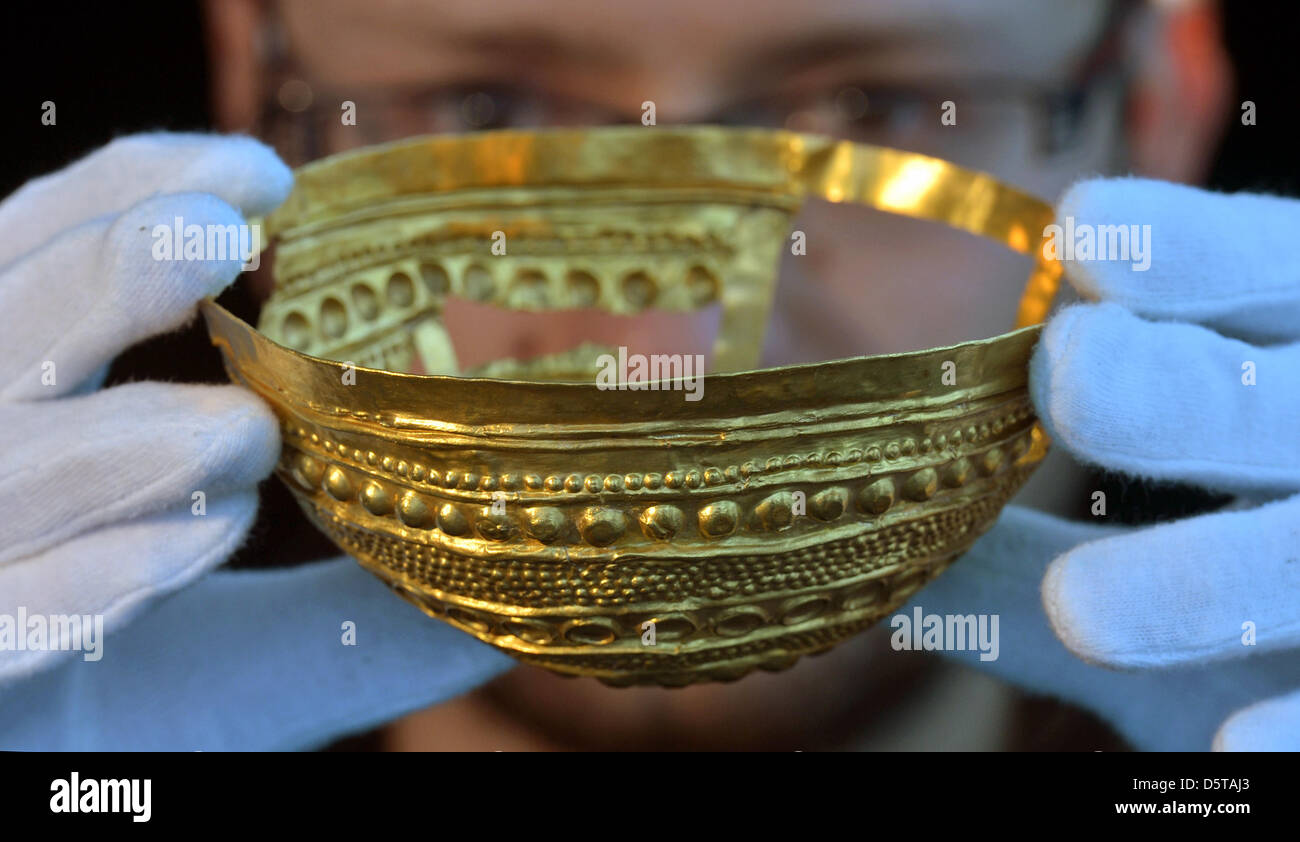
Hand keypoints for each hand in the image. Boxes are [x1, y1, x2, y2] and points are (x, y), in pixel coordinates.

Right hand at [0, 134, 512, 748]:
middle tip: (225, 241)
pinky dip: (88, 577)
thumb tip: (525, 583)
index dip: (130, 189)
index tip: (263, 178)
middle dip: (106, 268)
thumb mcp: (259, 650)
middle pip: (2, 322)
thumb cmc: (139, 713)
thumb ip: (364, 610)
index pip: (40, 253)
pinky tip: (192, 540)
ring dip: (127, 438)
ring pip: (1, 462)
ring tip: (245, 437)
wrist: (51, 797)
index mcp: (22, 415)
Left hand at [914, 178, 1299, 749]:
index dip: (1186, 253)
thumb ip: (1025, 564)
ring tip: (1079, 607)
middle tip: (1069, 371)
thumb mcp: (1146, 574)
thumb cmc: (1247, 626)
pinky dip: (1294, 723)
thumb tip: (883, 534)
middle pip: (1274, 407)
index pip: (1261, 283)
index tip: (1082, 229)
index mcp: (1289, 385)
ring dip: (1202, 578)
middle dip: (1177, 390)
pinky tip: (1233, 744)